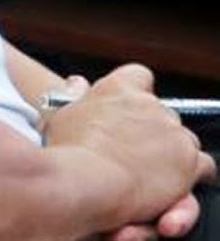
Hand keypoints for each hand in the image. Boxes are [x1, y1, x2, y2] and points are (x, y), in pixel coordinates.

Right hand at [47, 64, 213, 238]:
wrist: (87, 179)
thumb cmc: (70, 150)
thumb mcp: (59, 115)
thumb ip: (74, 97)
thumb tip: (76, 83)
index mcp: (118, 88)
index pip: (139, 77)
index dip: (136, 93)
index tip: (129, 109)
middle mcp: (150, 105)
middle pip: (163, 114)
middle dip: (154, 132)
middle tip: (135, 152)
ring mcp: (173, 132)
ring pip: (185, 140)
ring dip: (173, 154)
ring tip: (151, 174)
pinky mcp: (190, 160)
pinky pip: (204, 166)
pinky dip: (192, 176)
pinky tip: (173, 186)